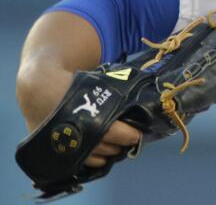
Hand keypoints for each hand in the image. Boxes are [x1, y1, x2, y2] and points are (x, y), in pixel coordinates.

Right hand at [17, 63, 141, 168]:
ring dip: (109, 152)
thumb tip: (143, 91)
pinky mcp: (57, 152)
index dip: (131, 135)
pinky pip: (81, 162)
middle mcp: (80, 134)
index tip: (138, 133)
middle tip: (129, 139)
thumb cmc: (74, 85)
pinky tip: (101, 153)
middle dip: (121, 144)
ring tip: (116, 145)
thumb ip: (117, 94)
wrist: (40, 89)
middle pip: (108, 147)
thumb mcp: (98, 84)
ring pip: (96, 157)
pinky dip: (94, 159)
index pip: (119, 133)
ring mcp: (68, 145)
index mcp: (92, 116)